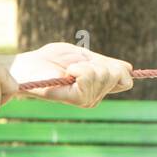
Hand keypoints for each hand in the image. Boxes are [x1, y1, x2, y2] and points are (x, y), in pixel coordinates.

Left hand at [12, 42, 134, 107]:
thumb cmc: (50, 61)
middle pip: (119, 76)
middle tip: (77, 64)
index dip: (117, 68)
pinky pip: (90, 79)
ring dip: (86, 65)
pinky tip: (67, 72)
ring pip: (105, 75)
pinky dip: (79, 69)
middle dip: (100, 63)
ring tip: (69, 69)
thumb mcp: (84, 56)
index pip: (126, 81)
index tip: (95, 61)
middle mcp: (96, 97)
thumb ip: (105, 63)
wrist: (27, 67)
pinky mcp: (76, 99)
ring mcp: (87, 100)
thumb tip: (129, 69)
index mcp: (99, 87)